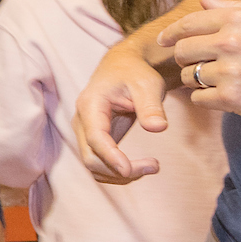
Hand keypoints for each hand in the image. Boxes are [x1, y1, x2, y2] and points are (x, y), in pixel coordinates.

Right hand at [75, 39, 170, 183]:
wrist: (123, 67)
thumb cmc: (134, 73)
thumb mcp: (147, 84)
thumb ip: (151, 106)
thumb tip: (158, 128)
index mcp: (90, 105)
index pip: (95, 138)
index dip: (111, 157)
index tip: (131, 170)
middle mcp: (82, 121)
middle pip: (90, 157)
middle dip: (119, 170)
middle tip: (154, 166)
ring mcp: (85, 131)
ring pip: (93, 165)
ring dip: (118, 175)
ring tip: (151, 167)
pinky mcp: (94, 139)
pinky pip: (99, 163)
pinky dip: (116, 172)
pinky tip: (139, 167)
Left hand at [164, 0, 240, 124]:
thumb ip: (235, 6)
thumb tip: (203, 0)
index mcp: (238, 18)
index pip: (188, 23)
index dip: (171, 33)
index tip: (164, 41)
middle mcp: (230, 42)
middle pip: (182, 52)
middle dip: (185, 58)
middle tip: (198, 64)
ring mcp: (230, 72)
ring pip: (189, 77)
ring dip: (199, 81)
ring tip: (221, 80)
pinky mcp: (234, 99)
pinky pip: (200, 99)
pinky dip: (208, 99)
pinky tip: (226, 95)